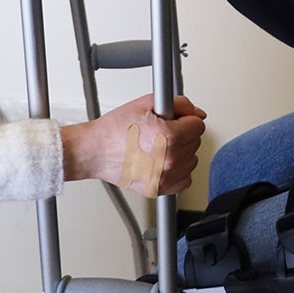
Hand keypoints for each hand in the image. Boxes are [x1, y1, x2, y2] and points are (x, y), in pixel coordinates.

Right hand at [61, 94, 206, 195]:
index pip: (199, 124)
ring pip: (192, 159)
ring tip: (159, 146)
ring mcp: (165, 177)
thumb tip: (198, 112)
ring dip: (182, 152)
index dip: (185, 118)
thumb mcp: (147, 104)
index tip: (173, 120)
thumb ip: (179, 104)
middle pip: (196, 141)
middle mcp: (170, 159)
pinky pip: (185, 179)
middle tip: (160, 132)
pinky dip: (178, 171)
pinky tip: (163, 161)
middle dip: (183, 133)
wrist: (94, 151)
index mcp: (169, 136)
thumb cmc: (115, 129)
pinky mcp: (159, 189)